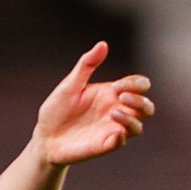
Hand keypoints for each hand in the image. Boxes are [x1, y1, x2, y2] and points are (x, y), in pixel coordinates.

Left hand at [34, 42, 153, 167]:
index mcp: (111, 94)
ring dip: (133, 118)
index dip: (136, 83)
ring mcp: (111, 129)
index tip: (117, 86)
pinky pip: (121, 141)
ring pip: (139, 126)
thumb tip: (103, 44)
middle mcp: (116, 111)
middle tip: (122, 97)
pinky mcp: (103, 145)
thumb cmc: (56, 110)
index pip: (139, 86)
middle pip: (146, 107)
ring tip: (114, 112)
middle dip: (141, 100)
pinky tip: (114, 131)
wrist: (44, 137)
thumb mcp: (70, 84)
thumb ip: (87, 65)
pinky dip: (122, 135)